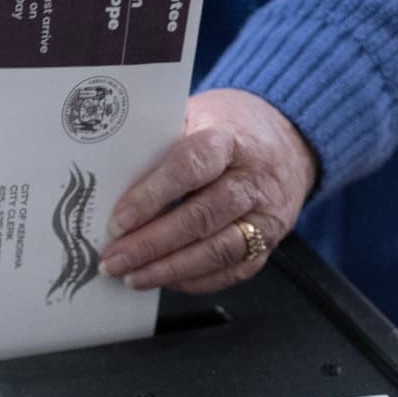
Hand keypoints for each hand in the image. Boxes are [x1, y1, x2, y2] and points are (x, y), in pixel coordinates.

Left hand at [100, 89, 318, 294]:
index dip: (152, 196)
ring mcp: (265, 215)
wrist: (287, 141)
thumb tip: (110, 182)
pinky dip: (194, 280)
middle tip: (114, 260)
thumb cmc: (229, 129)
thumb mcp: (197, 115)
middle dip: (151, 243)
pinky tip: (164, 280)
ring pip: (217, 250)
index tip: (118, 221)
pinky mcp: (268, 243)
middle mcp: (253, 179)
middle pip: (201, 217)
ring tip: (132, 277)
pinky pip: (231, 271)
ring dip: (169, 269)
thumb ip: (160, 144)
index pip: (190, 167)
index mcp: (230, 138)